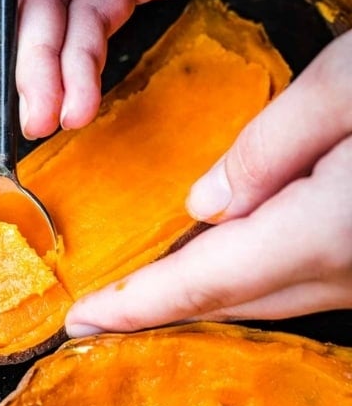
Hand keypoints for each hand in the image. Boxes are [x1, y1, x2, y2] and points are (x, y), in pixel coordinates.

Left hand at [64, 31, 351, 333]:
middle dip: (157, 309)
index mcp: (325, 232)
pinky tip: (223, 262)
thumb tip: (200, 204)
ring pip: (266, 300)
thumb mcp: (349, 85)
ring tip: (141, 293)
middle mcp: (345, 271)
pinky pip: (297, 285)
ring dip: (203, 295)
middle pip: (231, 303)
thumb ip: (267, 148)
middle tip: (96, 312)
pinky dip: (249, 279)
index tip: (80, 320)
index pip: (204, 282)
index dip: (136, 306)